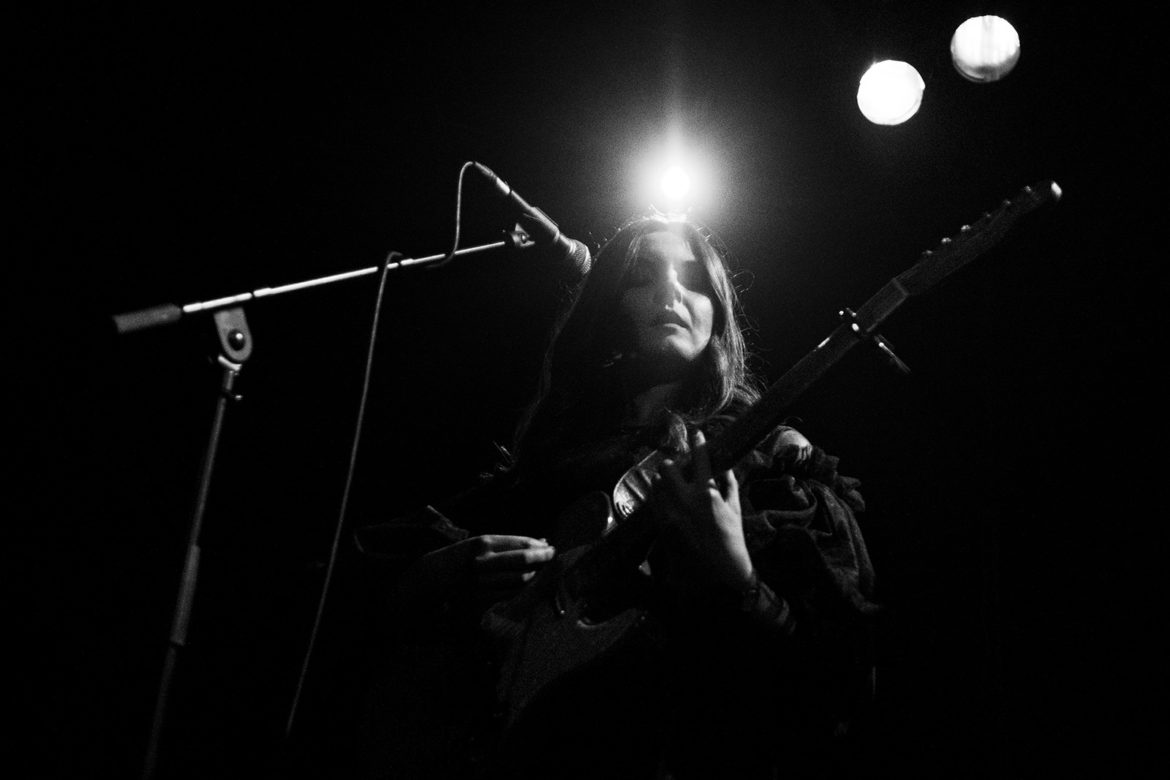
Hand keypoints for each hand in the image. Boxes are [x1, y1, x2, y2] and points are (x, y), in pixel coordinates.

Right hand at [465, 535, 556, 605]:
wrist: (436, 578)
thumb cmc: (465, 557)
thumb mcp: (483, 544)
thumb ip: (511, 544)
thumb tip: (542, 541)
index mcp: (484, 544)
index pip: (522, 544)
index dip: (540, 547)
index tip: (551, 548)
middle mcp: (484, 562)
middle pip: (524, 561)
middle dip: (543, 559)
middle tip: (552, 559)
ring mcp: (483, 582)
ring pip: (521, 580)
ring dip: (535, 576)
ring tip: (540, 573)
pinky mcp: (483, 599)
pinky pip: (513, 594)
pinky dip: (524, 589)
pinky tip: (528, 585)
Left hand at [657, 429, 753, 590]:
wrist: (719, 570)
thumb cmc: (732, 538)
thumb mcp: (735, 507)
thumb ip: (729, 483)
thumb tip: (723, 464)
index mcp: (707, 493)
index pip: (700, 459)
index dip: (698, 443)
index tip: (697, 433)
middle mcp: (685, 500)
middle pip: (668, 468)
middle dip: (673, 465)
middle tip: (679, 468)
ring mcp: (670, 513)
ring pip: (656, 484)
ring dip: (663, 480)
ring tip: (672, 484)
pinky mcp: (661, 526)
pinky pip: (653, 502)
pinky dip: (659, 497)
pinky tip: (666, 499)